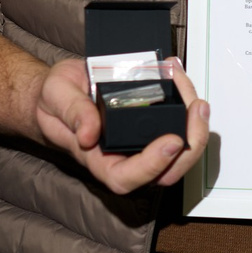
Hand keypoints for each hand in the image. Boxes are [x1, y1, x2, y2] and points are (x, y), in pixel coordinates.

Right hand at [31, 55, 208, 193]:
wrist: (62, 91)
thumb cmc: (56, 100)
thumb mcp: (55, 96)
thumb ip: (71, 113)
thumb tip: (89, 134)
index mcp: (98, 159)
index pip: (127, 178)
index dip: (152, 166)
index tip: (171, 141)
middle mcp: (125, 156)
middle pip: (167, 170)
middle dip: (191, 142)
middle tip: (197, 109)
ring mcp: (142, 143)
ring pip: (180, 148)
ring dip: (194, 120)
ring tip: (185, 82)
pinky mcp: (152, 125)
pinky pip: (178, 123)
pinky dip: (184, 99)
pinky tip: (176, 74)